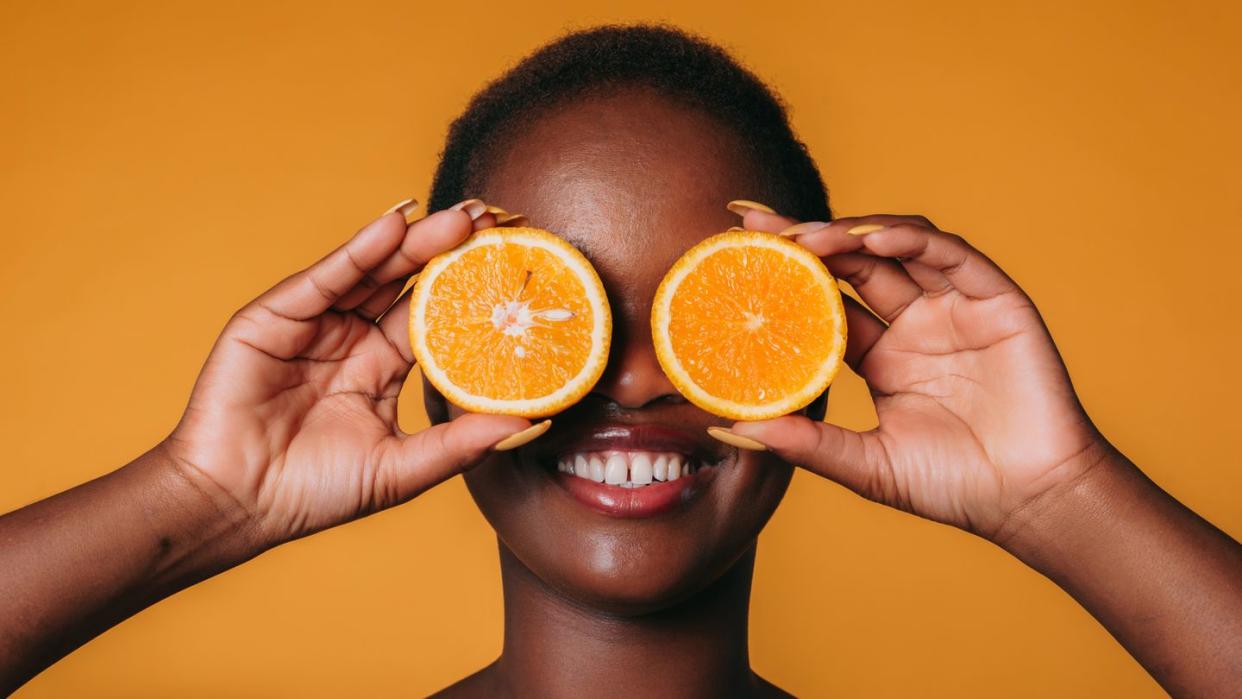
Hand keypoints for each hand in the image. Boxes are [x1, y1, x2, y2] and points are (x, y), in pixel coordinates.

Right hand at [162, 200, 533, 549]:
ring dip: (417, 240)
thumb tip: (532, 423)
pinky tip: (396, 224)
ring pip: (374, 271)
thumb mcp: (403, 468)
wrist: (236, 504)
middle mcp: (352, 339)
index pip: (437, 317)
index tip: (518, 266)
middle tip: (498, 221)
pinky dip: (361, 249)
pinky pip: (327, 277)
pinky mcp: (276, 316)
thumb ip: (461, 442)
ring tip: (464, 217)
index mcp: (383, 368)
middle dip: (452, 251)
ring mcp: (314, 324)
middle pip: (410, 284)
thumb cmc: (315, 493)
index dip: (474, 291)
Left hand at [730, 211, 1114, 540]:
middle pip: (851, 264)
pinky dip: (912, 241)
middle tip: (755, 226)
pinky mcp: (995, 302)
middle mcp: (914, 324)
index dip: (785, 275)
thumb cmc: (953, 486)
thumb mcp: (867, 466)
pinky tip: (872, 242)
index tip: (736, 254)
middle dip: (805, 239)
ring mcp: (954, 308)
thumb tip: (732, 429)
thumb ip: (808, 444)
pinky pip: (951, 257)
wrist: (1030, 500)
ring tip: (806, 237)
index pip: (823, 301)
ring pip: (897, 249)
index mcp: (881, 356)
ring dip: (850, 234)